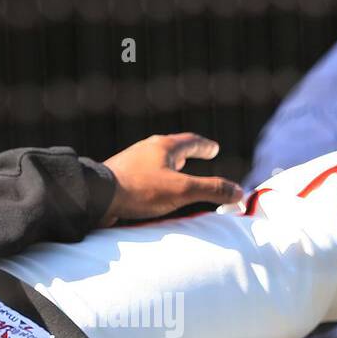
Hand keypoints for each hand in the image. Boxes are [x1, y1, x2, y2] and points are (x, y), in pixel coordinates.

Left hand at [100, 133, 244, 225]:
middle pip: (172, 148)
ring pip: (155, 161)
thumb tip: (239, 191)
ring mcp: (130, 162)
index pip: (191, 141)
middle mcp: (146, 149)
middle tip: (196, 154)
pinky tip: (152, 191)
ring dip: (169, 166)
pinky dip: (154, 179)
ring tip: (176, 172)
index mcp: (164, 146)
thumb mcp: (182, 190)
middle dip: (187, 153)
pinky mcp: (119, 177)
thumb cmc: (140, 190)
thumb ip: (211, 189)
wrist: (97, 196)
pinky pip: (143, 176)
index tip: (214, 148)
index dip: (205, 146)